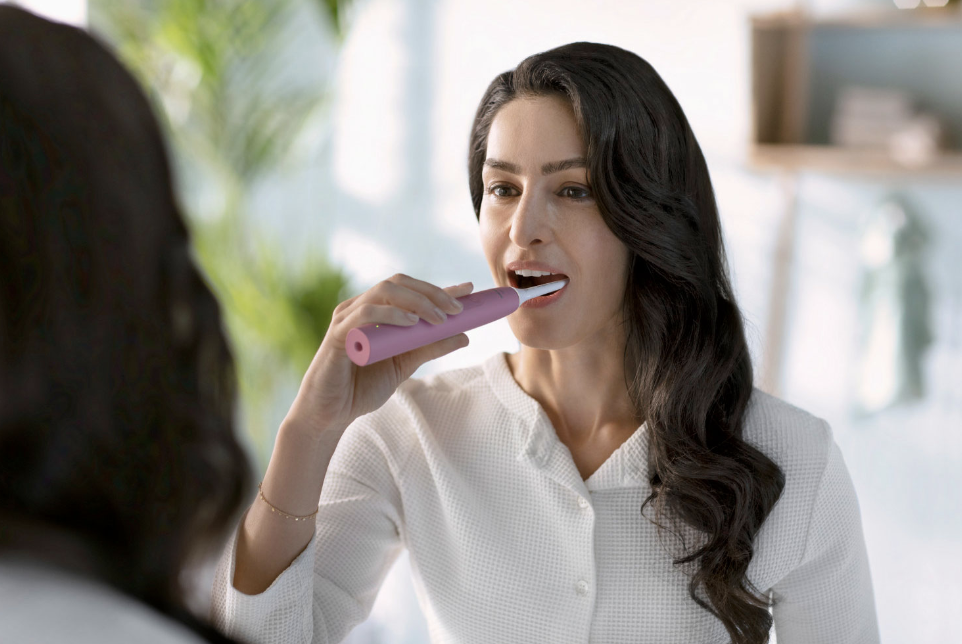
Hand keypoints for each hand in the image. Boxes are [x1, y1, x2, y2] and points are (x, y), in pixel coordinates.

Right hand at [283, 274, 472, 438]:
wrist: (329, 416)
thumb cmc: (361, 389)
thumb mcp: (404, 366)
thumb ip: (429, 348)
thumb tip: (464, 335)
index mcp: (375, 313)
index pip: (410, 291)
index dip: (439, 288)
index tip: (469, 289)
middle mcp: (359, 308)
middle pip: (398, 283)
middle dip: (432, 292)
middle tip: (457, 309)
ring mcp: (346, 318)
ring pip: (384, 291)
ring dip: (417, 301)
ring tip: (440, 318)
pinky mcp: (338, 334)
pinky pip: (366, 313)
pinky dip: (391, 313)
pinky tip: (411, 322)